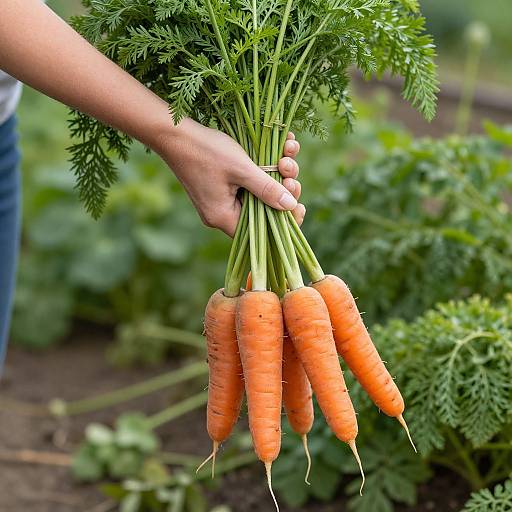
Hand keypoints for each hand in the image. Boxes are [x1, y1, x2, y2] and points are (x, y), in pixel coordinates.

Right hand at [157, 118, 303, 236]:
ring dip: (277, 173)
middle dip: (282, 189)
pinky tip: (281, 147)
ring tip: (286, 153)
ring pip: (258, 193)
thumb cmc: (205, 150)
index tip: (299, 207)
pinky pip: (249, 181)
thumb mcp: (242, 169)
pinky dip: (264, 167)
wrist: (172, 131)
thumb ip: (267, 189)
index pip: (260, 231)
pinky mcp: (221, 184)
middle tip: (290, 170)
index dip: (283, 221)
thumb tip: (291, 206)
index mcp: (223, 217)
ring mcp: (220, 198)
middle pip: (262, 210)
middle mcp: (221, 212)